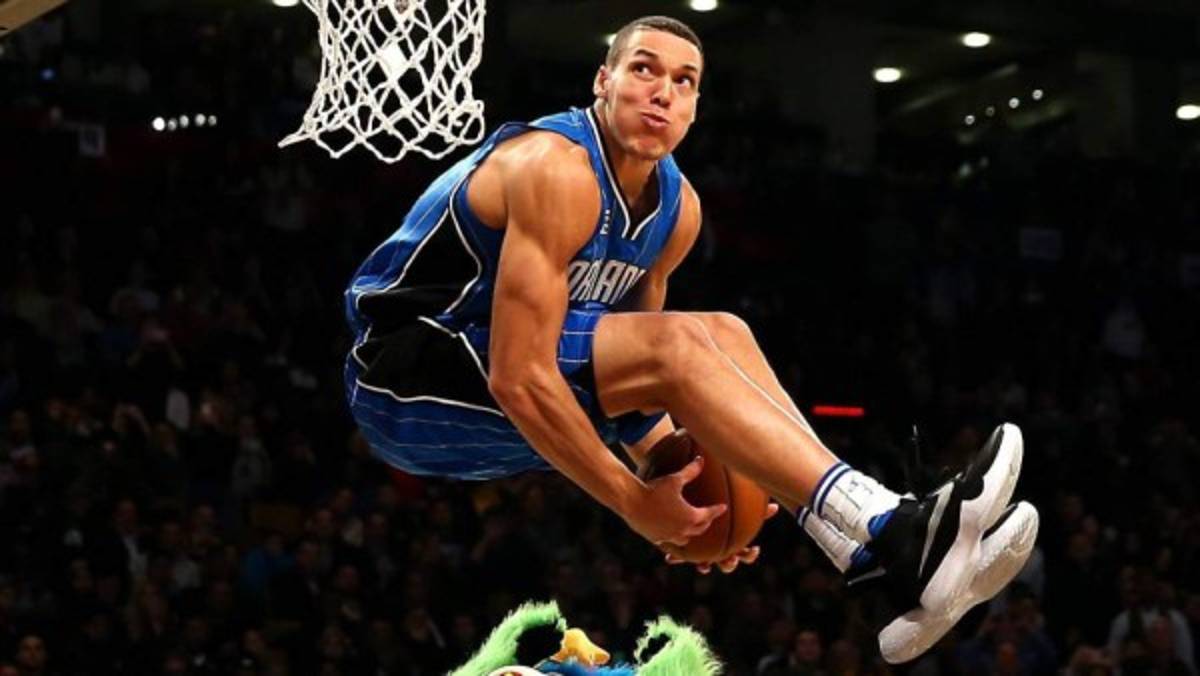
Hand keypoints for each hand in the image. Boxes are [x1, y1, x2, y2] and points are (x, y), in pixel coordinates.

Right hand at [623, 455, 726, 546]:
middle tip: (707, 517)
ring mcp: (668, 536)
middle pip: (699, 529)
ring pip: (685, 539)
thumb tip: (701, 460)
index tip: (722, 508)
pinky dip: (671, 537)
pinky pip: (667, 541)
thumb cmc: (654, 489)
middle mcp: (682, 530)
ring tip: (689, 528)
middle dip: (705, 522)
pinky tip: (669, 533)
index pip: (709, 514)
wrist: (631, 501)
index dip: (717, 510)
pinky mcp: (656, 538)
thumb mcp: (674, 479)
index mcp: (690, 516)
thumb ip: (690, 471)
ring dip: (689, 533)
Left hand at [665, 502, 780, 573]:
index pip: (746, 554)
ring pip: (704, 563)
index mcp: (735, 542)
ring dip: (704, 565)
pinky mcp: (689, 548)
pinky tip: (671, 557)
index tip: (754, 549)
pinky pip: (683, 555)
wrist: (699, 499)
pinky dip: (678, 557)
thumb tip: (776, 507)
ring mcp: (705, 551)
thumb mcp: (741, 506)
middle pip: (727, 564)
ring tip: (703, 564)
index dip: (749, 555)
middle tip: (729, 559)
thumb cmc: (725, 504)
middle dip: (729, 564)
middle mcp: (720, 550)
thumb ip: (757, 509)